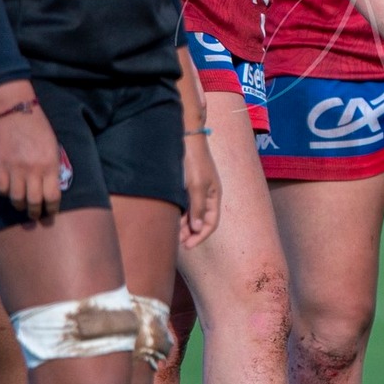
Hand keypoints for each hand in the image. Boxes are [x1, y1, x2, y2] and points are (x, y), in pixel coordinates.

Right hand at [0, 80, 60, 220]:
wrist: (16, 111)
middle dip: (36, 213)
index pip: (52, 196)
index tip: (50, 212)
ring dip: (20, 206)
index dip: (51, 208)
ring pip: (17, 199)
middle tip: (35, 215)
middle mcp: (33, 169)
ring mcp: (15, 168)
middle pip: (34, 202)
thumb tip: (50, 189)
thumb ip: (53, 168)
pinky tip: (9, 190)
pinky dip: (5, 193)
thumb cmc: (39, 128)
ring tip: (22, 206)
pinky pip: (1, 189)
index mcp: (50, 165)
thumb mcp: (53, 147)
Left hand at [179, 132, 221, 246]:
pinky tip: (169, 219)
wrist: (185, 137)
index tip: (188, 246)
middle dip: (191, 233)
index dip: (201, 236)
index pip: (211, 223)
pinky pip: (184, 205)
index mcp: (214, 196)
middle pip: (201, 220)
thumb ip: (197, 207)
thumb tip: (199, 229)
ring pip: (191, 214)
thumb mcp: (196, 185)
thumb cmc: (193, 160)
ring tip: (172, 234)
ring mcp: (196, 190)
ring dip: (183, 225)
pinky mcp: (186, 185)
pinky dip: (178, 214)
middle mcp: (206, 195)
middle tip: (178, 243)